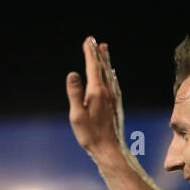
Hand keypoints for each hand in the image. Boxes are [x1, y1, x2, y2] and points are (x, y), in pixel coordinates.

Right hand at [66, 37, 126, 161]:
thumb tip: (73, 74)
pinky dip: (111, 74)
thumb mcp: (77, 115)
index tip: (87, 41)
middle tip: (94, 40)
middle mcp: (108, 92)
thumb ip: (75, 93)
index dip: (89, 53)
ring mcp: (113, 98)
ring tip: (104, 49)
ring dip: (106, 60)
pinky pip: (114, 83)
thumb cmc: (90, 135)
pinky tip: (112, 74)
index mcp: (97, 92)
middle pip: (103, 67)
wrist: (109, 149)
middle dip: (97, 53)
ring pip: (110, 74)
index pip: (92, 67)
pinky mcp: (116, 105)